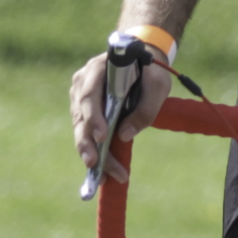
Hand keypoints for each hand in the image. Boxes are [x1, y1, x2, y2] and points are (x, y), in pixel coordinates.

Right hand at [69, 49, 173, 180]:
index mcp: (98, 69)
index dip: (93, 116)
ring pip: (81, 129)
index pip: (90, 94)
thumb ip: (145, 108)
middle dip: (87, 143)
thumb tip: (124, 136)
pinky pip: (86, 133)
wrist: (143, 62)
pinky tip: (102, 170)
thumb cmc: (151, 72)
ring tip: (104, 175)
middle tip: (94, 164)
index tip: (103, 137)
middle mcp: (82, 83)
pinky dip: (94, 151)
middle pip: (80, 116)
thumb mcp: (157, 86)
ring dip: (92, 153)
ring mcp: (80, 97)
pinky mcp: (84, 111)